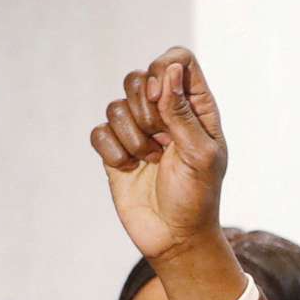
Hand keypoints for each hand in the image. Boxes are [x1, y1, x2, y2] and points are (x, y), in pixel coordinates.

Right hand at [89, 48, 227, 268]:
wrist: (176, 238)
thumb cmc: (198, 199)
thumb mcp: (200, 155)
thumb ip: (183, 112)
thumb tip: (169, 70)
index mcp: (196, 110)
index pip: (179, 61)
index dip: (164, 70)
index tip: (161, 97)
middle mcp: (167, 114)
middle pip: (140, 77)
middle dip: (144, 108)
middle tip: (159, 139)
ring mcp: (139, 132)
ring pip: (116, 105)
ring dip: (131, 137)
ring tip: (150, 161)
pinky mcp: (116, 150)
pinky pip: (99, 131)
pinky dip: (112, 151)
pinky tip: (129, 169)